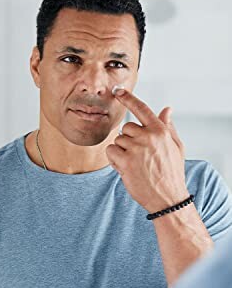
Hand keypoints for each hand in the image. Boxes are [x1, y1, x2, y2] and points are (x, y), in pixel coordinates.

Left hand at [105, 88, 188, 212]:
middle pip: (126, 128)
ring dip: (122, 151)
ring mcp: (135, 149)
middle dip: (129, 140)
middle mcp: (148, 137)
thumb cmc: (171, 172)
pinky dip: (114, 159)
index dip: (128, 98)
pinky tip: (125, 168)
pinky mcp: (125, 162)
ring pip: (118, 141)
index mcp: (160, 131)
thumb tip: (167, 109)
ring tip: (135, 164)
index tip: (118, 90)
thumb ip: (168, 127)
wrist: (167, 197)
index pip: (142, 108)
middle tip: (139, 155)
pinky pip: (111, 151)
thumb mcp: (176, 147)